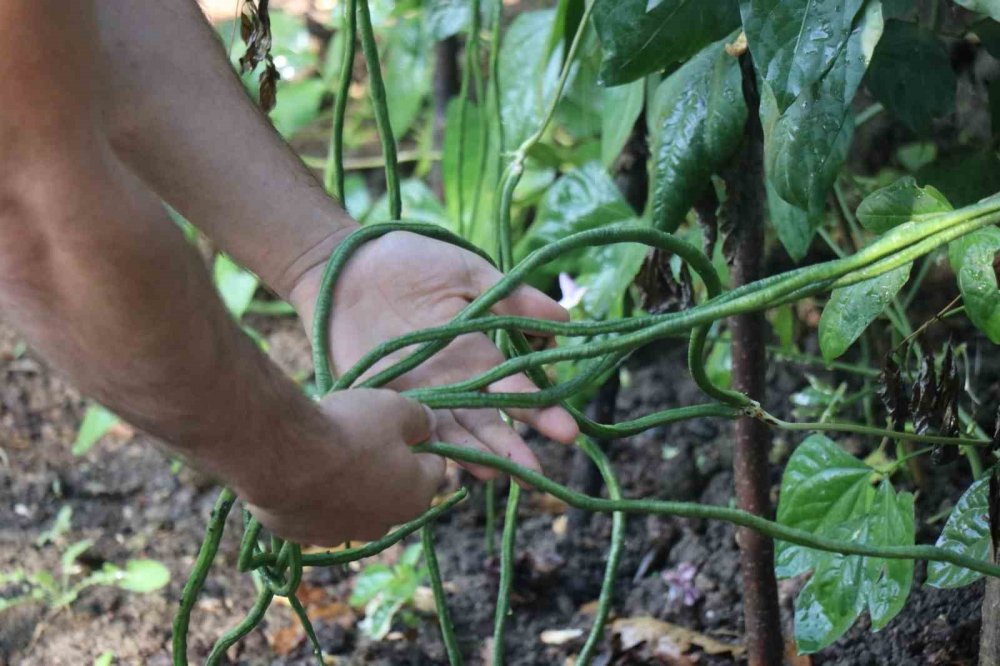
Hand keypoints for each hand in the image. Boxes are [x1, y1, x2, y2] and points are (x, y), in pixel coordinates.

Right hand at [244, 389, 443, 546]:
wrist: (284, 457)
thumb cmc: (350, 430)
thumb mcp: (395, 408)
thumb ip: (420, 418)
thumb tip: (428, 425)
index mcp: (415, 497)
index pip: (433, 466)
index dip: (421, 440)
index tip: (403, 422)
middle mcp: (383, 524)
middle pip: (393, 489)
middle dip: (384, 465)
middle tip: (361, 435)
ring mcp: (341, 534)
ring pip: (354, 503)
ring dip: (348, 483)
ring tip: (326, 452)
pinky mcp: (304, 536)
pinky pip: (317, 512)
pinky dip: (314, 495)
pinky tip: (301, 471)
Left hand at [290, 230, 579, 478]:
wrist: (345, 265)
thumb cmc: (410, 261)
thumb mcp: (469, 275)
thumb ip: (513, 297)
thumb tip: (564, 320)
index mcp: (479, 353)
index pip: (516, 387)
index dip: (541, 409)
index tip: (567, 431)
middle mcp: (455, 382)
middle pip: (489, 421)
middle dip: (514, 447)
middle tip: (537, 474)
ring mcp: (419, 394)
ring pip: (454, 433)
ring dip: (477, 457)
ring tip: (499, 477)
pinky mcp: (382, 400)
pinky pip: (408, 429)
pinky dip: (428, 448)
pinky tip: (447, 467)